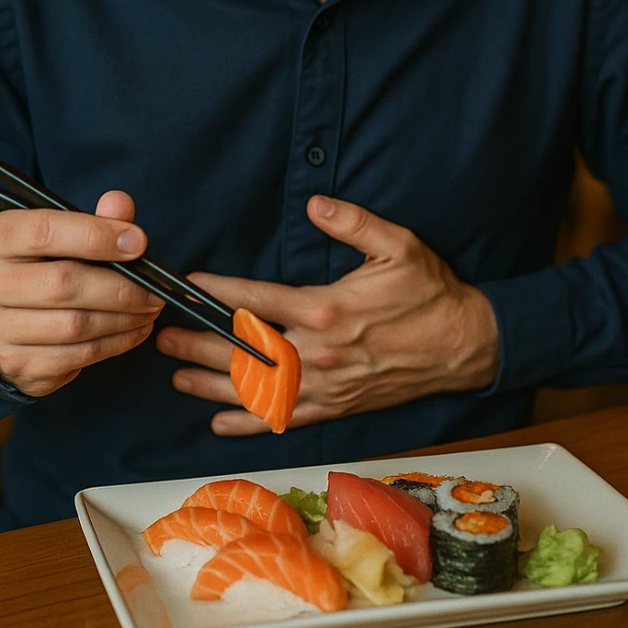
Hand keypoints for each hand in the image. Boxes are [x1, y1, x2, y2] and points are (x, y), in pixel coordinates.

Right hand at [0, 191, 163, 397]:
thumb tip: (120, 204)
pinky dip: (115, 343)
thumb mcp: (57, 236)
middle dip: (121, 288)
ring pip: (74, 326)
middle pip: (63, 284)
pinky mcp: (17, 364)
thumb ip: (90, 219)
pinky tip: (134, 331)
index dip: (96, 235)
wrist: (2, 322)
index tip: (138, 243)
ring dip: (124, 318)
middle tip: (155, 290)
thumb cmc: (38, 268)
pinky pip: (77, 356)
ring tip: (150, 310)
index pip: (44, 232)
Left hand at [155, 196, 499, 434]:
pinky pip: (285, 420)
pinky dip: (249, 423)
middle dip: (199, 345)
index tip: (190, 286)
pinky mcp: (337, 406)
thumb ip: (353, 223)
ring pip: (257, 390)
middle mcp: (321, 353)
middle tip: (161, 336)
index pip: (259, 302)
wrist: (465, 345)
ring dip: (212, 384)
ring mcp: (327, 385)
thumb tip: (314, 204)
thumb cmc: (431, 293)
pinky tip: (219, 422)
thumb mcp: (398, 246)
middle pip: (245, 352)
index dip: (219, 294)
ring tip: (175, 375)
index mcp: (329, 310)